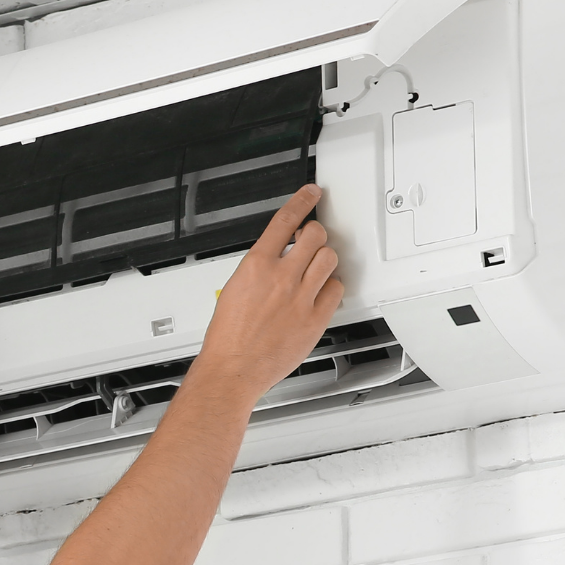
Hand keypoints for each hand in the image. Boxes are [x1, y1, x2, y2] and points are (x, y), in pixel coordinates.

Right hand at [192, 184, 345, 397]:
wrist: (232, 370)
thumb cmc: (228, 338)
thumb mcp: (233, 290)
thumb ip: (258, 270)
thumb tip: (274, 258)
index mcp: (256, 266)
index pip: (285, 220)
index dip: (302, 201)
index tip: (311, 194)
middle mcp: (281, 278)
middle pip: (315, 235)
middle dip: (314, 235)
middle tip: (311, 241)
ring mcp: (301, 298)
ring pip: (329, 258)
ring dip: (324, 258)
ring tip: (316, 268)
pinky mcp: (315, 319)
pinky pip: (336, 289)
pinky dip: (331, 287)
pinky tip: (321, 292)